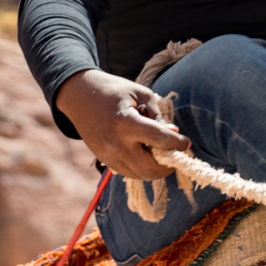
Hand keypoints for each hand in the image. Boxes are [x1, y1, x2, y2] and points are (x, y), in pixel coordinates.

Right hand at [55, 68, 189, 181]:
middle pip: (150, 169)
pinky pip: (128, 173)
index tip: (187, 143)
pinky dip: (141, 168)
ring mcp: (108, 155)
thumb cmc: (113, 90)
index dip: (178, 144)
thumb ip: (158, 115)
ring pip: (140, 175)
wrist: (79, 95)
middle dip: (168, 166)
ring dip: (155, 169)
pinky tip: (145, 155)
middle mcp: (116, 143)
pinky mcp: (103, 160)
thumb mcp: (140, 93)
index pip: (160, 140)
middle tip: (175, 155)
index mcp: (126, 122)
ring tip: (160, 154)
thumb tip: (173, 134)